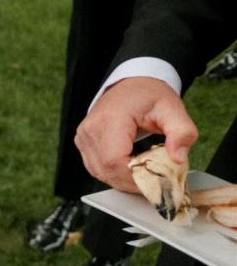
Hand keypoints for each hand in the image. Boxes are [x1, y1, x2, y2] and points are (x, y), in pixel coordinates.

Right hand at [75, 76, 196, 192]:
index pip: (114, 161)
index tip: (157, 180)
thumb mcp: (173, 109)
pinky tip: (131, 168)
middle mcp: (91, 129)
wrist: (132, 84)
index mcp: (110, 119)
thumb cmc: (149, 95)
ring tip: (145, 172)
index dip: (135, 177)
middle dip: (133, 182)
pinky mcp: (83, 143)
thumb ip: (182, 133)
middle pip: (107, 171)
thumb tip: (178, 159)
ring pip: (100, 173)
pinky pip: (97, 168)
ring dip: (124, 180)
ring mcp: (84, 137)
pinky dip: (114, 174)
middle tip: (156, 180)